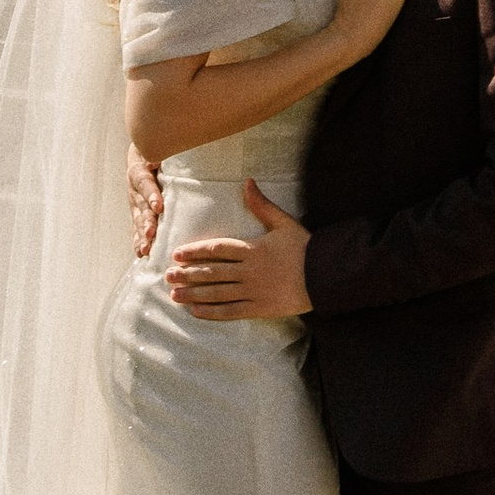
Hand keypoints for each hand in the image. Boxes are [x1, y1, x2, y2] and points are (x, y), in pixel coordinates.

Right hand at [127, 149, 162, 259]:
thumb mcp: (162, 145)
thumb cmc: (160, 146)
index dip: (150, 194)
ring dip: (142, 234)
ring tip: (146, 249)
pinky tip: (141, 252)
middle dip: (146, 221)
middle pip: (140, 204)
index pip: (143, 181)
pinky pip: (136, 226)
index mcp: (139, 167)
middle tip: (151, 234)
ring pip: (138, 218)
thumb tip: (182, 145)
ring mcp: (134, 200)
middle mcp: (134, 186)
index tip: (158, 207)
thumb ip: (170, 149)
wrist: (145, 148)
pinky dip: (139, 239)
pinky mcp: (137, 210)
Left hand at [167, 184, 311, 320]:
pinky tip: (195, 311)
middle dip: (187, 274)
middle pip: (212, 272)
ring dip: (194, 293)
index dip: (195, 251)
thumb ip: (262, 205)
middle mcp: (249, 271)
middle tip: (167, 275)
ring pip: (217, 293)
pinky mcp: (260, 308)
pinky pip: (231, 311)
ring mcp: (253, 291)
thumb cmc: (306, 247)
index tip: (177, 253)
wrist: (327, 275)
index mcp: (252, 249)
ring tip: (174, 294)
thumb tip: (247, 182)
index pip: (217, 249)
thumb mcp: (284, 222)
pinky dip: (212, 312)